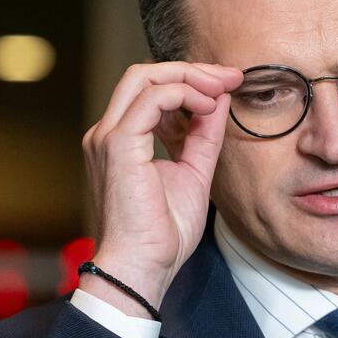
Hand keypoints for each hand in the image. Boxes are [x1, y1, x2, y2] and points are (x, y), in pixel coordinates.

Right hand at [81, 61, 242, 317]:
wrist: (142, 267)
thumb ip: (203, 137)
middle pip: (144, 75)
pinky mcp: (116, 144)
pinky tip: (208, 107)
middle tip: (230, 76)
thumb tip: (219, 102)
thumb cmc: (163, 235)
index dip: (190, 81)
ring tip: (222, 89)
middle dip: (191, 70)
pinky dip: (184, 94)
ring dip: (189, 77)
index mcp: (122, 141)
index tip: (227, 85)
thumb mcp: (194, 174)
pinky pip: (151, 99)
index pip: (151, 92)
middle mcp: (108, 134)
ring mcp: (107, 137)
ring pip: (144, 77)